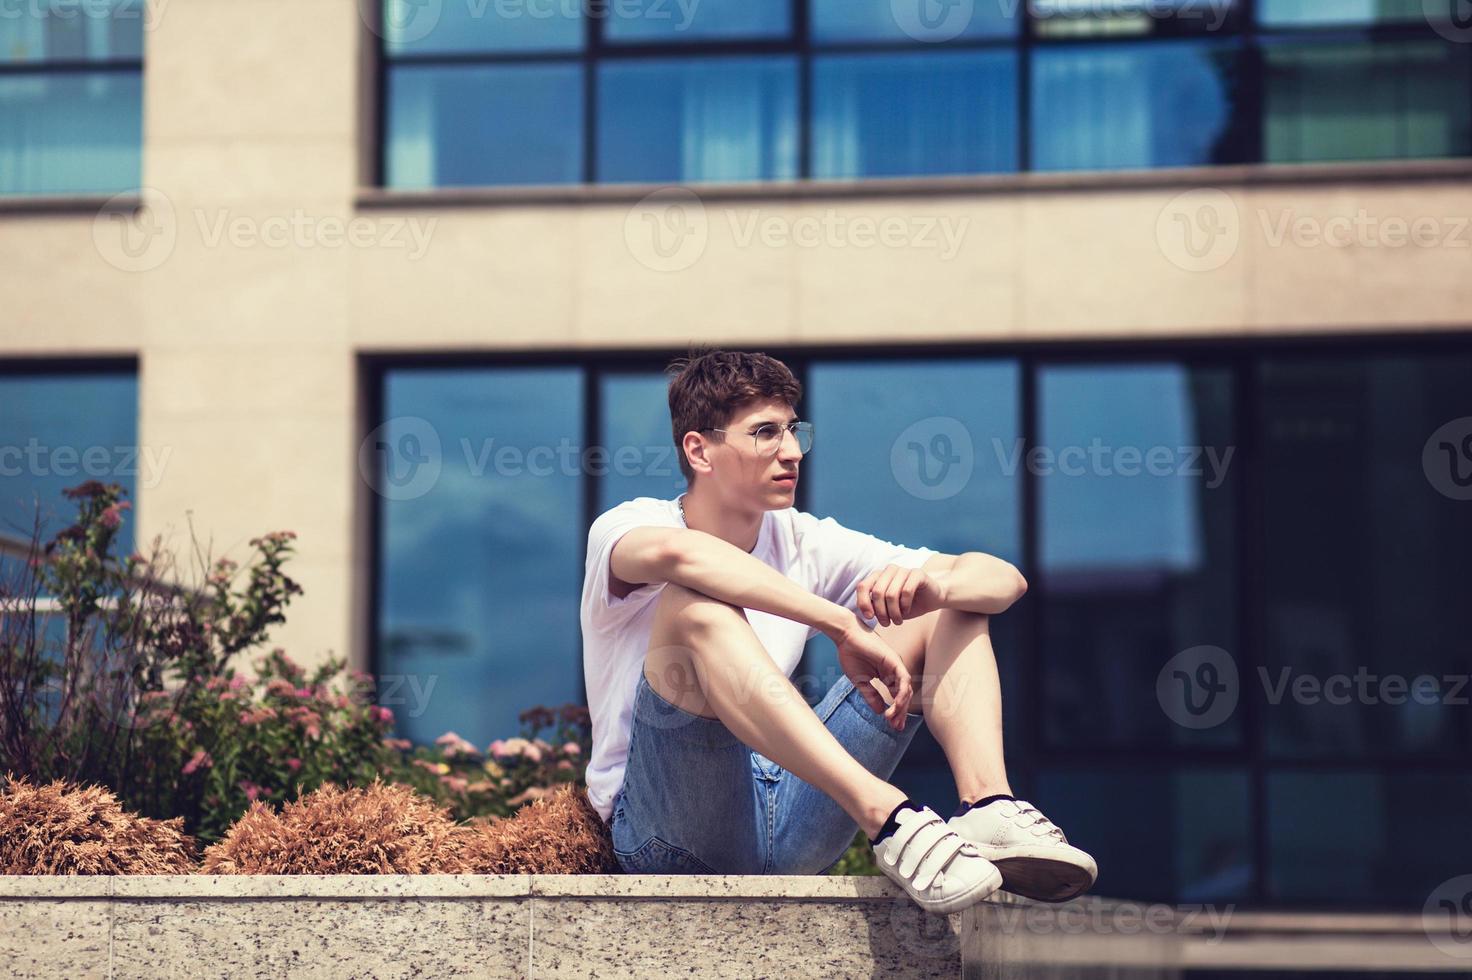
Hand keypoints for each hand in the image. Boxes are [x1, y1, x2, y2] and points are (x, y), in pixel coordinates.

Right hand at [832, 617, 913, 731]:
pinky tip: (895, 705)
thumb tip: (879, 711)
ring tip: (892, 719)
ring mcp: (896, 665)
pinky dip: (901, 693)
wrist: (845, 636)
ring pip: (906, 689)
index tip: (892, 725)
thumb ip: (870, 695)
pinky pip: (903, 679)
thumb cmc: (851, 654)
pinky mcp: (894, 660)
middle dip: (901, 712)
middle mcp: (894, 670)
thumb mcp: (861, 681)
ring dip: (901, 706)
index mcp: (887, 675)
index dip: (896, 711)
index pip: (896, 696)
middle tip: (896, 727)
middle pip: (904, 695)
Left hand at [856, 564, 946, 627]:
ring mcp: (903, 570)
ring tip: (898, 621)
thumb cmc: (907, 604)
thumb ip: (875, 606)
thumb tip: (866, 610)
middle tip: (887, 624)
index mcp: (879, 576)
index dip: (863, 603)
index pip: (863, 586)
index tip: (869, 618)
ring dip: (894, 612)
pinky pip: (906, 591)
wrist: (933, 598)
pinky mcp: (917, 573)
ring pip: (891, 594)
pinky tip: (907, 611)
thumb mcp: (888, 608)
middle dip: (881, 612)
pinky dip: (905, 606)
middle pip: (877, 592)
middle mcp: (889, 570)